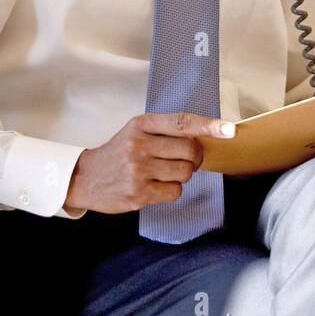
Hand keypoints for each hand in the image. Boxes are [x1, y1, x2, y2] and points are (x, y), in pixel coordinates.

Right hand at [63, 112, 235, 214]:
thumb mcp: (136, 132)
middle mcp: (139, 145)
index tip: (229, 130)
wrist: (85, 178)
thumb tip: (204, 137)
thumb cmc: (118, 153)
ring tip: (163, 173)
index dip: (209, 125)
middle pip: (190, 151)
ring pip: (185, 173)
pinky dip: (171, 191)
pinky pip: (175, 192)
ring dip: (182, 175)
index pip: (182, 122)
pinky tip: (155, 187)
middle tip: (184, 160)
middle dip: (194, 158)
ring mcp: (138, 170)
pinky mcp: (138, 193)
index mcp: (141, 125)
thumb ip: (165, 131)